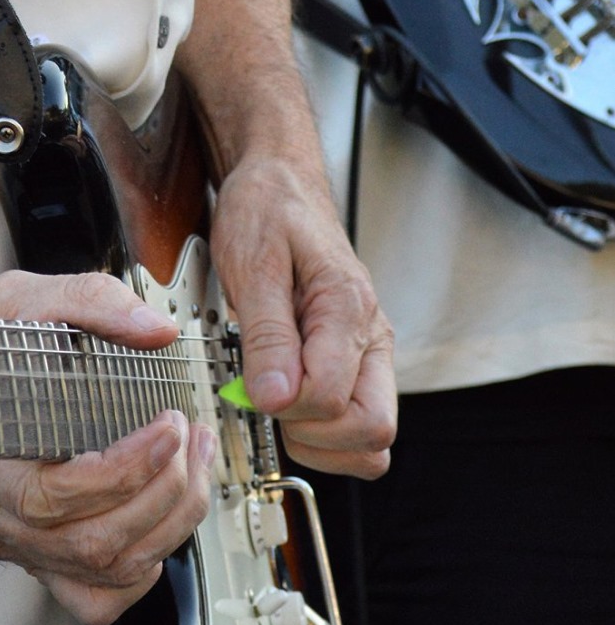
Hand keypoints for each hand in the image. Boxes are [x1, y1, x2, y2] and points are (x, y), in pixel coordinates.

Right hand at [0, 269, 215, 624]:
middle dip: (163, 491)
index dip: (123, 468)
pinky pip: (90, 598)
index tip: (167, 424)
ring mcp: (16, 545)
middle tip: (189, 435)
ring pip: (101, 573)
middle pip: (91, 543)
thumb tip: (153, 328)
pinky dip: (139, 572)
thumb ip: (84, 302)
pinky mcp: (33, 558)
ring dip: (168, 523)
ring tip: (192, 465)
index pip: (53, 495)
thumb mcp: (8, 304)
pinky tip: (156, 524)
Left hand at [209, 153, 394, 476]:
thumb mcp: (252, 261)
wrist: (278, 183)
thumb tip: (273, 398)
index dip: (285, 405)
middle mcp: (371, 335)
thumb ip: (265, 333)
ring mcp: (369, 352)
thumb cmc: (266, 211)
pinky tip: (289, 402)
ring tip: (278, 401)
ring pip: (374, 439)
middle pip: (374, 430)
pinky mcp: (356, 362)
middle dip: (313, 432)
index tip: (250, 383)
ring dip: (323, 441)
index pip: (332, 397)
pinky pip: (358, 423)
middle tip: (268, 399)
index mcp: (347, 306)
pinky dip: (326, 434)